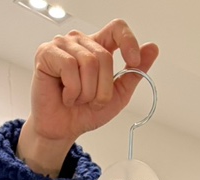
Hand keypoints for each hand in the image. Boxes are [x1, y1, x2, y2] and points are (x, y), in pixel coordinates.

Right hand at [17, 19, 158, 176]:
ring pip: (88, 63)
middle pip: (104, 56)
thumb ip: (134, 73)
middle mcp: (80, 42)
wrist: (62, 130)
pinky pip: (69, 67)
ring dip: (86, 92)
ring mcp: (62, 45)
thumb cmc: (85, 112)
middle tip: (91, 101)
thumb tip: (152, 48)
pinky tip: (65, 96)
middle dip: (102, 88)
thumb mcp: (117, 95)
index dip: (128, 41)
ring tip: (76, 99)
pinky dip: (72, 90)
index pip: (117, 28)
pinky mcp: (46, 53)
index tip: (134, 61)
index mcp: (98, 48)